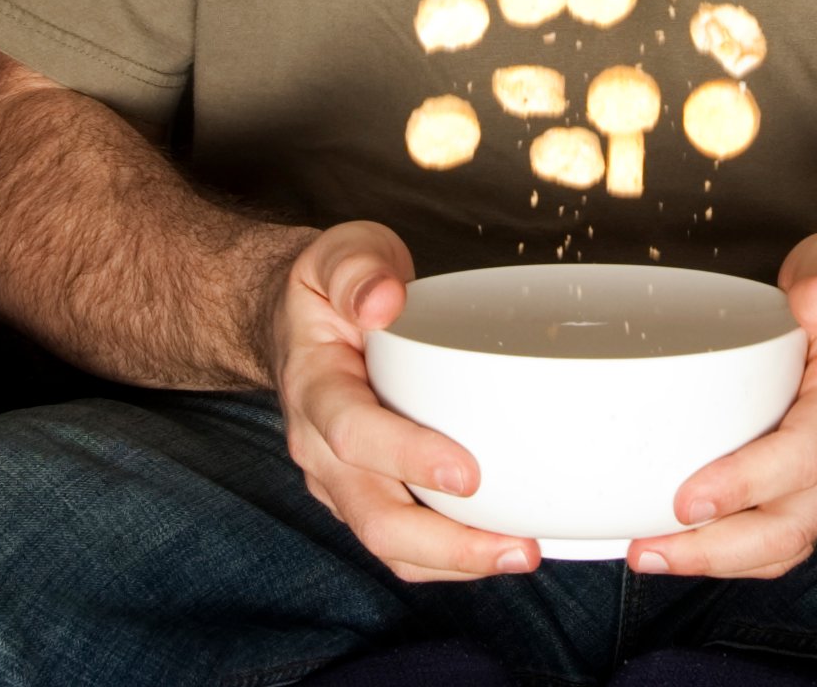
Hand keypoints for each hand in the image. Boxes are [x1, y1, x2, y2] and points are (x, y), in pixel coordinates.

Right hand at [269, 221, 541, 582]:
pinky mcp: (364, 495)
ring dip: (456, 562)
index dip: (408, 458)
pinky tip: (499, 546)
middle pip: (374, 518)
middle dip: (447, 544)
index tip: (468, 473)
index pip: (354, 434)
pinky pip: (402, 545)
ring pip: (389, 545)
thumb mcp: (337, 254)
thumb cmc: (330, 290)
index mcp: (313, 387)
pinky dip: (450, 557)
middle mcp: (320, 449)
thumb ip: (357, 269)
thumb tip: (383, 301)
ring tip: (523, 553)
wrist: (292, 324)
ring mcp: (340, 480)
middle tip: (518, 545)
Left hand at [626, 231, 816, 579]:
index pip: (806, 454)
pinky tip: (693, 545)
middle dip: (717, 549)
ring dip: (722, 561)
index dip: (746, 483)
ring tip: (652, 554)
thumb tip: (815, 301)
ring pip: (794, 544)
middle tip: (647, 548)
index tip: (687, 499)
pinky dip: (742, 552)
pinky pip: (796, 538)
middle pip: (794, 525)